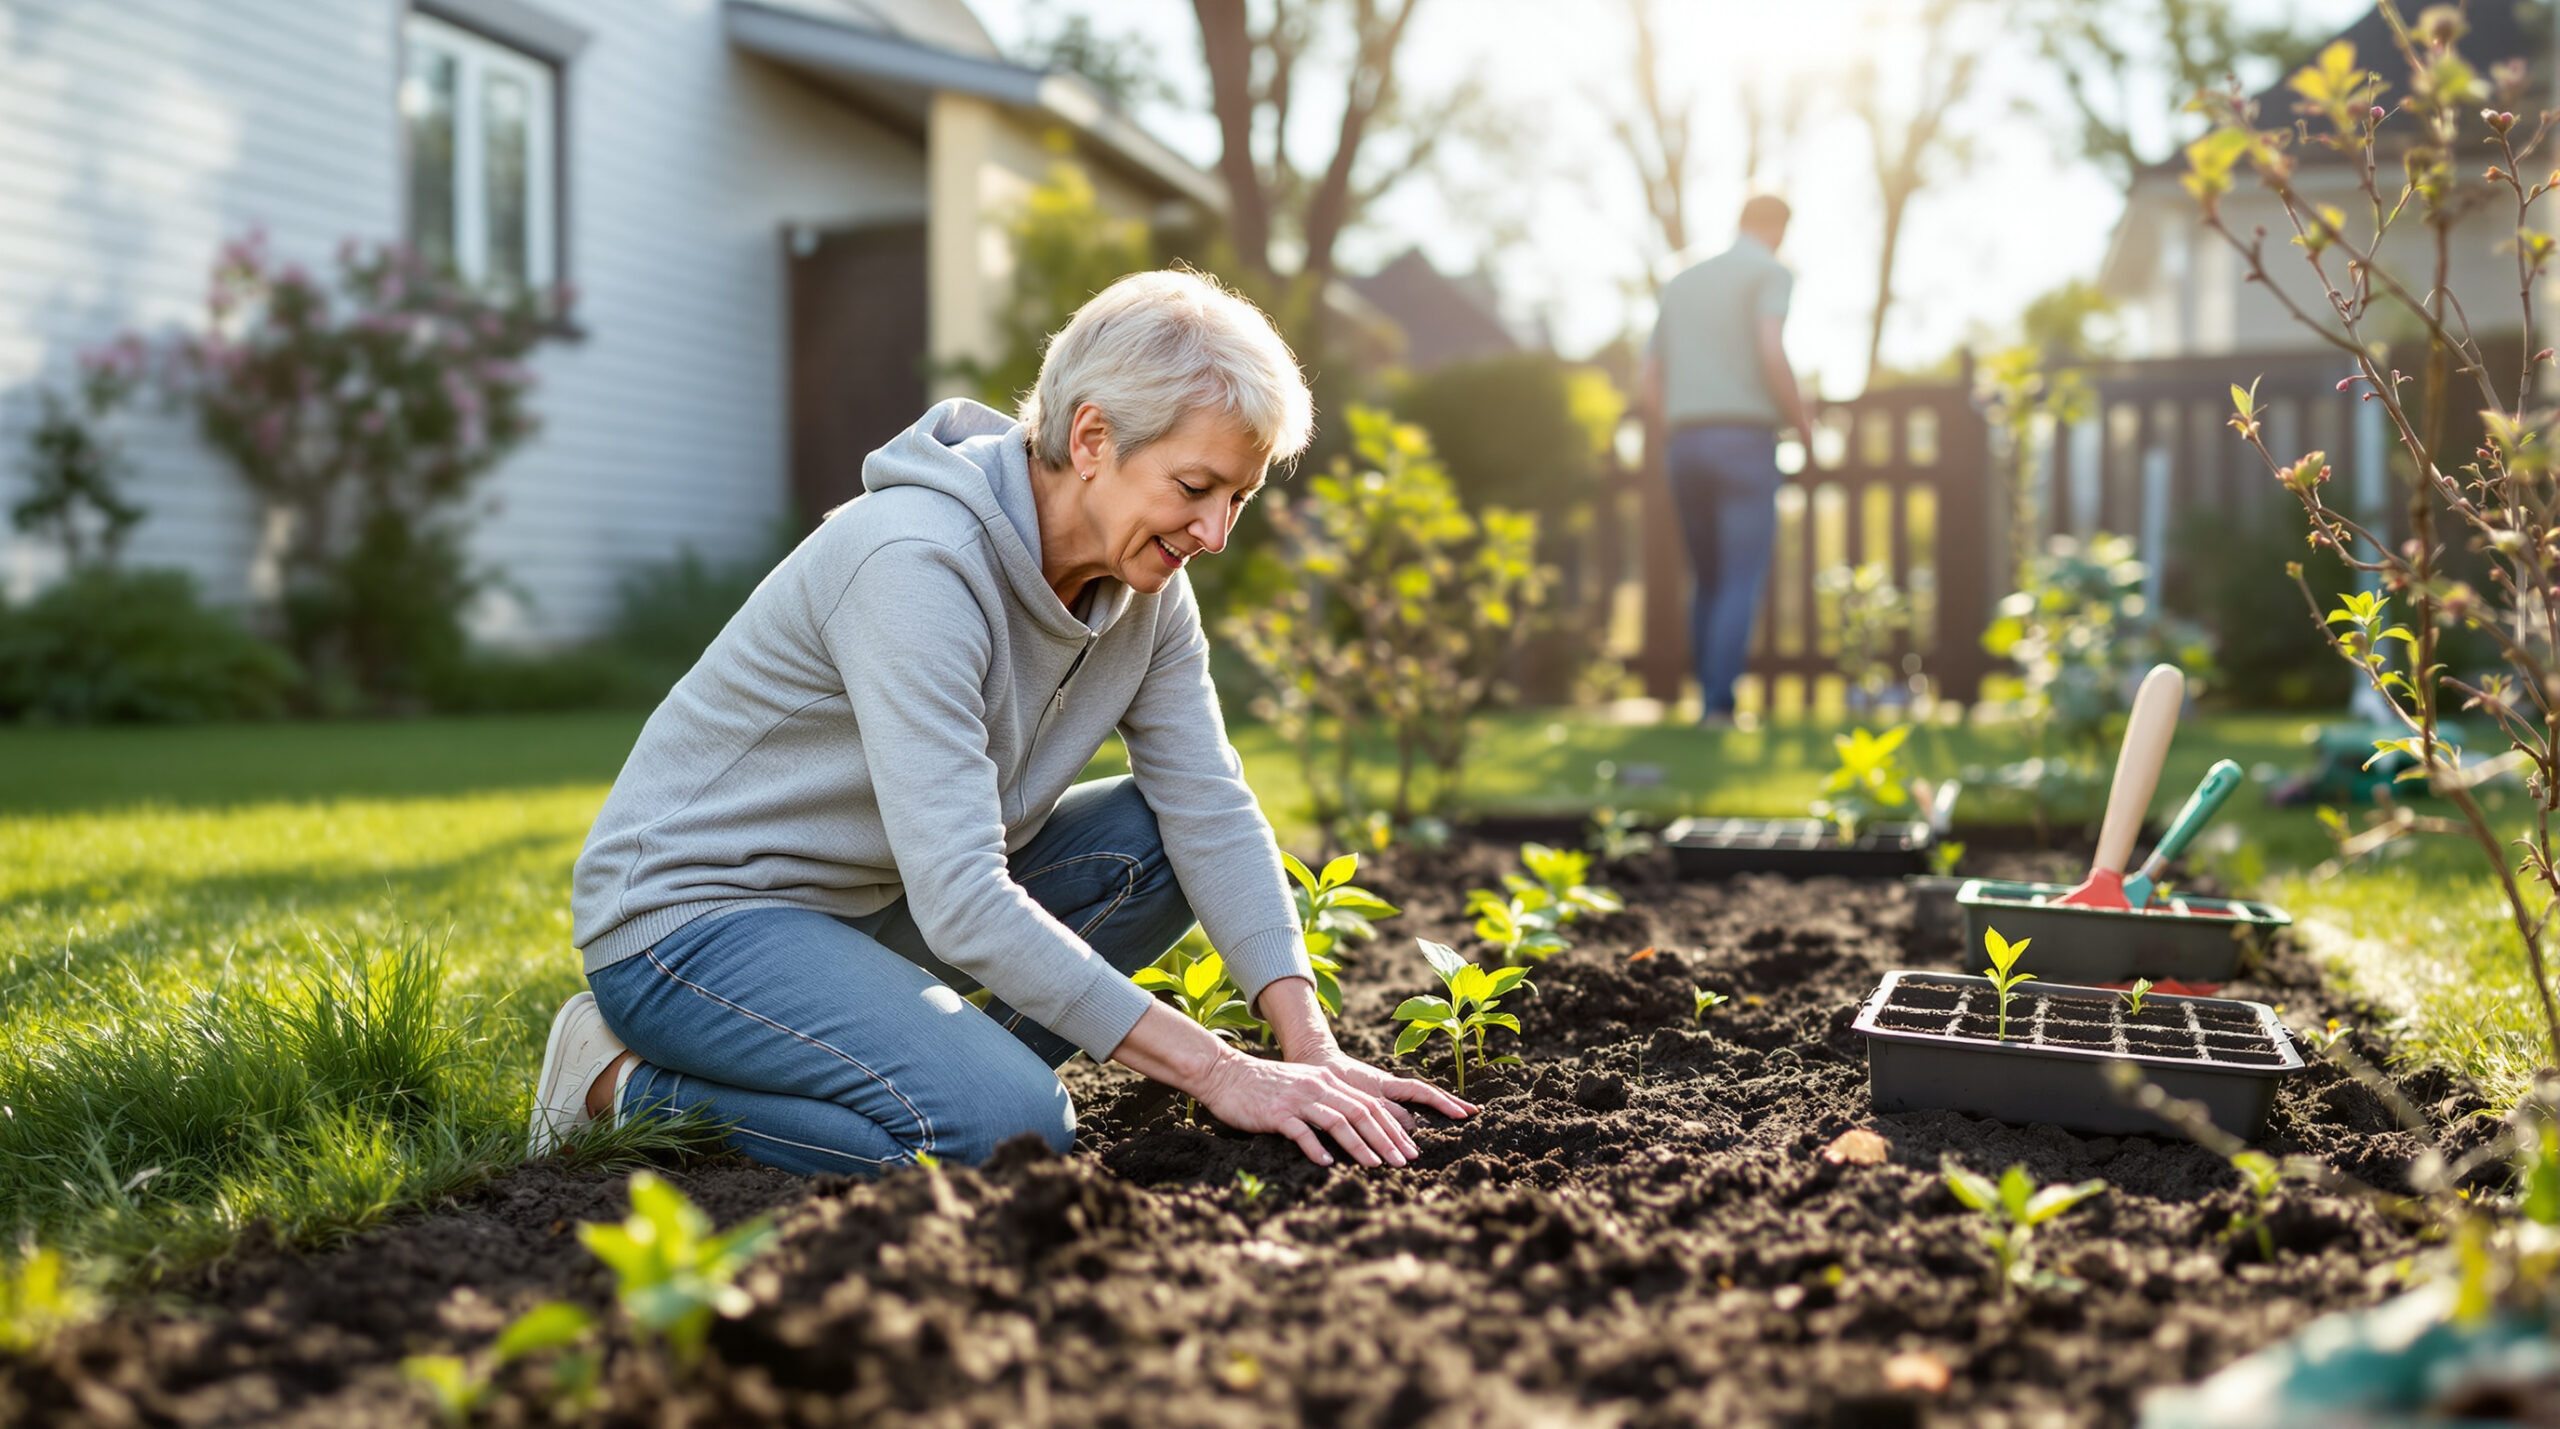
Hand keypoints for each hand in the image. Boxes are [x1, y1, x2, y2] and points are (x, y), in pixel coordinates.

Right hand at [1194, 1050, 1461, 1168]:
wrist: (1225, 1074)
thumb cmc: (1265, 1086)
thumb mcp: (1303, 1087)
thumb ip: (1327, 1101)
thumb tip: (1355, 1126)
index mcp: (1327, 1081)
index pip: (1370, 1104)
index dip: (1393, 1127)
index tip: (1408, 1148)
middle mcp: (1317, 1087)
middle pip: (1361, 1112)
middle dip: (1387, 1138)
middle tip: (1404, 1161)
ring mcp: (1297, 1099)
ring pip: (1338, 1121)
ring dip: (1360, 1145)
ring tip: (1376, 1164)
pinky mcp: (1276, 1113)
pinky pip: (1301, 1131)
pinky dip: (1316, 1147)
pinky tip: (1328, 1163)